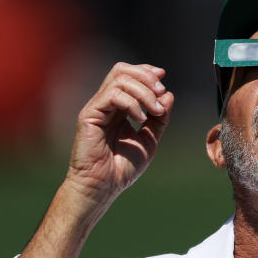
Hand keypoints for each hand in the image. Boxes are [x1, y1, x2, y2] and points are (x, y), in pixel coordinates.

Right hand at [66, 62, 174, 205]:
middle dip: (145, 76)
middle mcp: (106, 104)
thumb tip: (168, 94)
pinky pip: (112, 95)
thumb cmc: (122, 168)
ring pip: (119, 80)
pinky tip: (141, 119)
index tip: (163, 80)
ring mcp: (97, 108)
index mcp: (119, 108)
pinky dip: (132, 103)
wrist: (104, 186)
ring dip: (144, 92)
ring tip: (155, 111)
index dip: (146, 72)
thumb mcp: (150, 140)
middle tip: (160, 92)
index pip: (129, 76)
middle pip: (122, 71)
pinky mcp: (89, 115)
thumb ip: (160, 118)